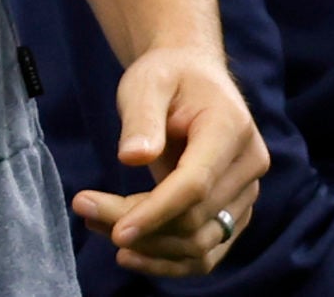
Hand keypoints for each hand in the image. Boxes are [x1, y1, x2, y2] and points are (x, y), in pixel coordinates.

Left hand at [71, 44, 266, 276]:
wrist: (193, 77)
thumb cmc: (167, 76)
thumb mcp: (147, 82)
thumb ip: (142, 118)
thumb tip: (132, 157)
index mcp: (230, 129)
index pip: (196, 185)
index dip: (156, 212)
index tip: (117, 230)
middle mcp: (248, 166)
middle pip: (195, 218)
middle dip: (141, 226)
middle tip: (85, 210)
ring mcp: (247, 193)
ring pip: (201, 243)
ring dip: (150, 246)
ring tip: (97, 225)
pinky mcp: (235, 211)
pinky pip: (208, 251)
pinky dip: (170, 258)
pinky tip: (132, 253)